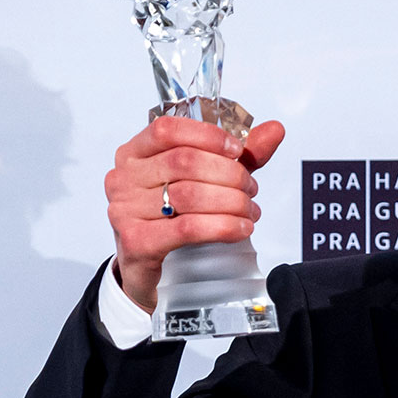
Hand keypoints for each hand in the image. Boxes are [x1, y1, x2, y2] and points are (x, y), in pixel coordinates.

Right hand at [103, 115, 287, 312]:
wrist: (148, 266)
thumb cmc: (172, 217)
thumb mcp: (207, 179)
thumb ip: (239, 156)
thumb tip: (275, 130)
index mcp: (134, 153)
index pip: (168, 130)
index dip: (209, 136)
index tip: (238, 151)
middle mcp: (123, 177)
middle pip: (185, 162)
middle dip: (229, 174)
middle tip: (250, 189)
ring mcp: (124, 209)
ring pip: (189, 195)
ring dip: (231, 202)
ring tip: (249, 211)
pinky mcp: (136, 241)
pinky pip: (188, 228)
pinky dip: (222, 226)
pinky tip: (241, 228)